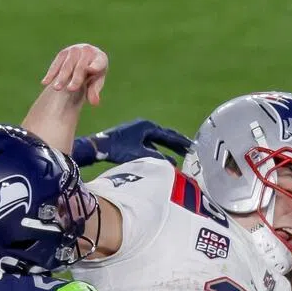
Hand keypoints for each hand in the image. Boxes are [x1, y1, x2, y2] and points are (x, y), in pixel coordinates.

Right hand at [41, 44, 108, 105]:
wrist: (85, 59)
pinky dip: (51, 73)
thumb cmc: (93, 75)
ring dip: (61, 77)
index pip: (98, 63)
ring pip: (67, 65)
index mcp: (100, 58)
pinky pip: (56, 64)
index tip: (89, 70)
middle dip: (75, 79)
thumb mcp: (96, 83)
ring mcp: (74, 50)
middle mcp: (88, 51)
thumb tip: (94, 103)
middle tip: (70, 90)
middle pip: (81, 67)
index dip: (95, 66)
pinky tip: (45, 83)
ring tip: (56, 88)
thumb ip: (94, 91)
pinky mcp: (63, 53)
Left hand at [72, 118, 191, 166]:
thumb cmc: (118, 149)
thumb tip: (172, 164)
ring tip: (179, 152)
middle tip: (190, 148)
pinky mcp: (132, 137)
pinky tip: (162, 156)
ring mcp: (138, 131)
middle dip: (177, 143)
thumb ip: (156, 158)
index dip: (180, 142)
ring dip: (168, 146)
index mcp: (147, 126)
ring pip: (157, 139)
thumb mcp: (139, 154)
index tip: (192, 146)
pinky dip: (158, 149)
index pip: (168, 135)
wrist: (99, 146)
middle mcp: (144, 126)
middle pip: (165, 135)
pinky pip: (150, 143)